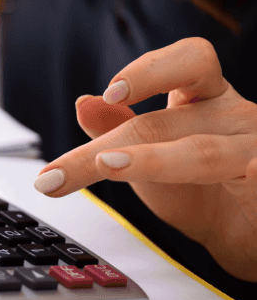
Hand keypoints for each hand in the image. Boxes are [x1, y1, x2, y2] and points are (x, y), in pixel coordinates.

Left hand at [33, 37, 256, 281]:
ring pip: (205, 154)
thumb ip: (116, 131)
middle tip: (62, 169)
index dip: (152, 69)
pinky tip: (247, 171)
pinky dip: (254, 175)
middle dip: (110, 144)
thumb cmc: (199, 190)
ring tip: (107, 165)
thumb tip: (84, 102)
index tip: (110, 93)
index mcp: (205, 99)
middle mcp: (235, 117)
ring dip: (153, 161)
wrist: (244, 237)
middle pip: (168, 121)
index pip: (188, 61)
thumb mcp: (147, 160)